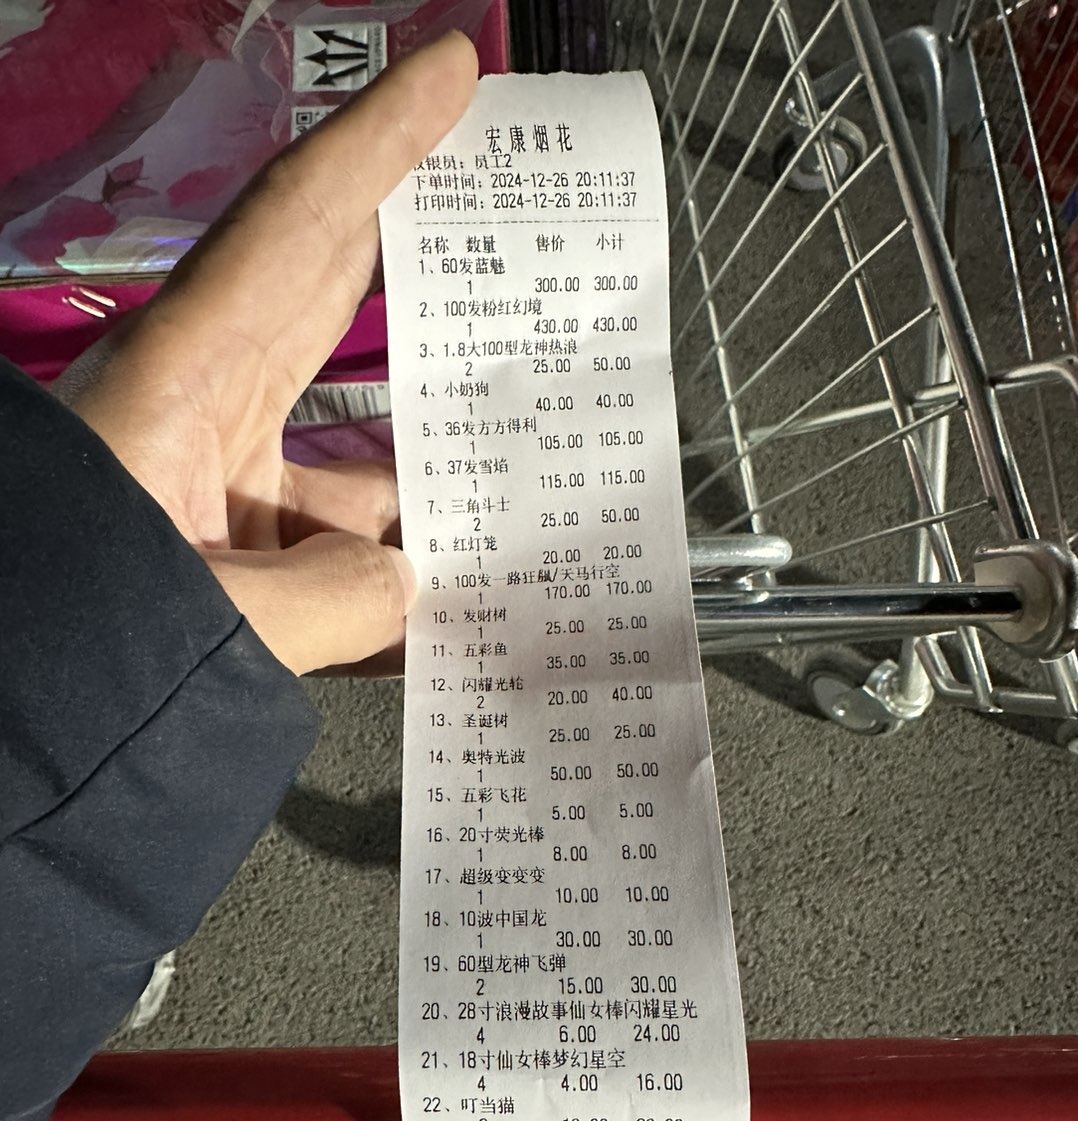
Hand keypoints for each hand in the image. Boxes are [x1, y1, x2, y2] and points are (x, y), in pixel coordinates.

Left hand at [60, 33, 477, 674]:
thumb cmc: (69, 623)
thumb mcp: (211, 614)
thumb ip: (333, 601)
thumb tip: (404, 589)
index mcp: (184, 375)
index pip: (299, 226)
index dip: (380, 141)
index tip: (453, 67)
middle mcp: (207, 413)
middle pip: (337, 310)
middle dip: (426, 263)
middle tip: (515, 228)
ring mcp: (223, 491)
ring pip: (356, 464)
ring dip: (436, 487)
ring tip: (536, 496)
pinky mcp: (232, 562)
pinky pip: (334, 559)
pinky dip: (392, 588)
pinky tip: (457, 623)